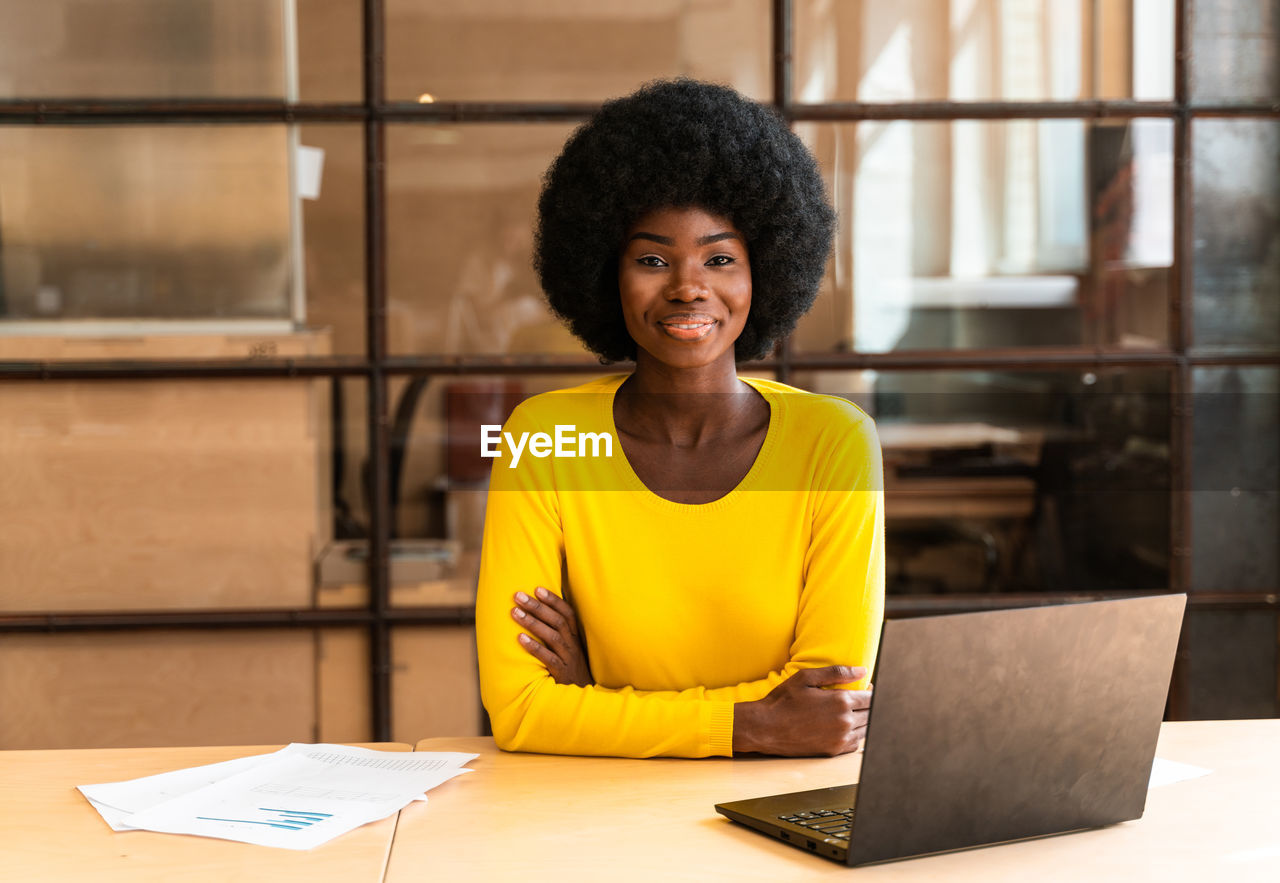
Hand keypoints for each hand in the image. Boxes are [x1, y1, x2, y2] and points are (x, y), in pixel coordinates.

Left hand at [511, 587, 591, 686]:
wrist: (582, 698)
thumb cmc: (571, 670)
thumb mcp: (570, 650)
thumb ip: (559, 635)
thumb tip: (537, 615)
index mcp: (576, 637)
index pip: (567, 613)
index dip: (553, 600)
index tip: (537, 589)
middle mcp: (573, 645)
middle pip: (557, 621)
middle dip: (537, 606)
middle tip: (518, 596)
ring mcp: (568, 658)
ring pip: (552, 636)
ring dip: (532, 622)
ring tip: (514, 612)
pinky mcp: (561, 673)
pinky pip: (548, 657)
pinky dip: (534, 647)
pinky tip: (520, 638)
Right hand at [732, 666, 871, 756]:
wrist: (765, 727)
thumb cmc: (783, 700)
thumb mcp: (806, 677)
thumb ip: (837, 672)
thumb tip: (863, 671)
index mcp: (840, 701)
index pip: (870, 697)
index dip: (872, 692)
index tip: (868, 688)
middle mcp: (844, 721)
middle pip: (871, 713)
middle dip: (870, 705)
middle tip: (861, 699)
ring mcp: (840, 739)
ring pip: (866, 730)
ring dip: (865, 721)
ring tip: (855, 713)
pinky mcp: (833, 751)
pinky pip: (855, 744)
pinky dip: (856, 735)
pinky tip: (847, 728)